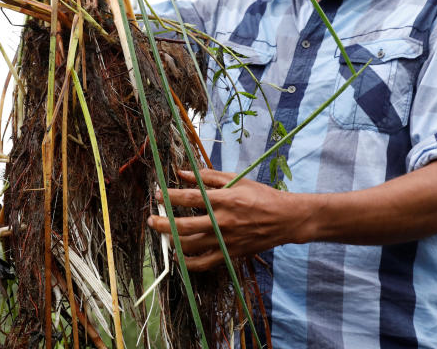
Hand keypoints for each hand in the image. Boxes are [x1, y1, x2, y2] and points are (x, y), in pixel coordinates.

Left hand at [147, 168, 307, 270]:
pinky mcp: (231, 253)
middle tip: (151, 219)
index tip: (157, 194)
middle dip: (163, 223)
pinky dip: (189, 263)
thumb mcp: (237, 179)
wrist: (285, 219)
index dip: (171, 196)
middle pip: (185, 225)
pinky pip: (205, 263)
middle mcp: (223, 221)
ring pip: (191, 246)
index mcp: (225, 200)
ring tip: (163, 235)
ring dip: (172, 241)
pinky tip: (179, 257)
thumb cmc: (261, 195)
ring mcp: (226, 240)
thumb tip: (183, 173)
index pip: (190, 198)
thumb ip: (208, 177)